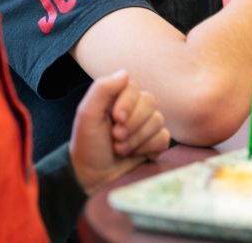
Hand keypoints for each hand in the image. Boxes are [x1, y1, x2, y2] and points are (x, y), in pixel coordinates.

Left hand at [69, 70, 169, 194]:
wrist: (93, 179)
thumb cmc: (87, 146)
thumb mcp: (87, 115)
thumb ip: (102, 89)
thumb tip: (125, 73)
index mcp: (116, 98)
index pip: (134, 88)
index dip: (128, 103)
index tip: (115, 119)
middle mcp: (134, 109)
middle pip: (149, 102)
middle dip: (132, 124)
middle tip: (115, 138)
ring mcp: (146, 126)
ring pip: (158, 120)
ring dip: (137, 139)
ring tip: (120, 149)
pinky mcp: (155, 143)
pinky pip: (165, 137)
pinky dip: (149, 148)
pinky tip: (136, 155)